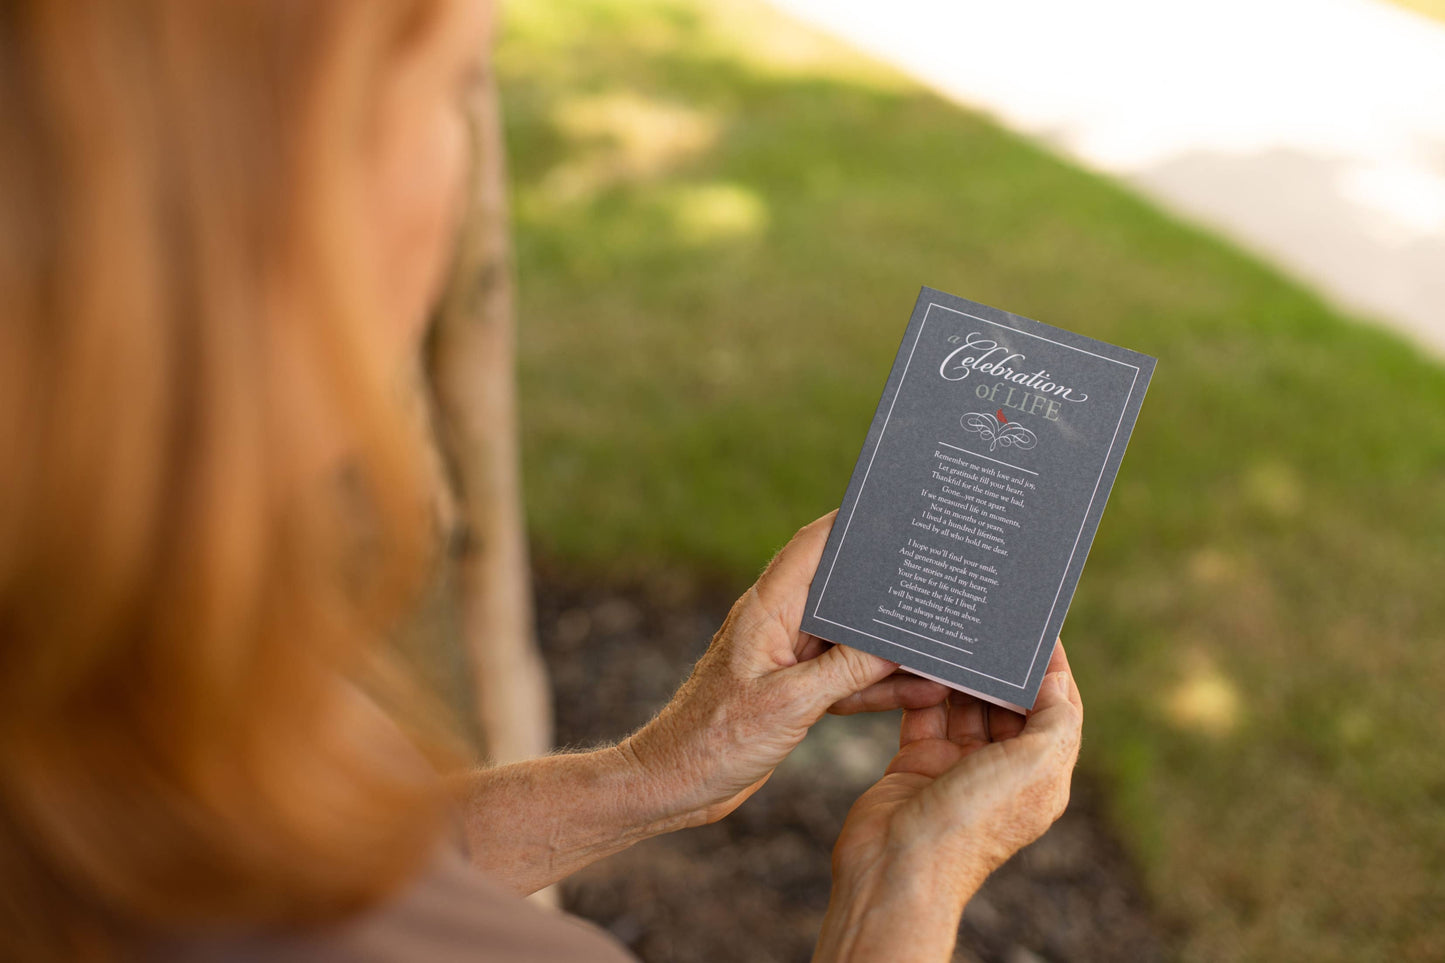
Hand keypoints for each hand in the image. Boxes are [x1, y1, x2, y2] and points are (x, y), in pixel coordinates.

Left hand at [620, 512, 950, 826]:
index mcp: (766, 610)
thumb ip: (847, 669)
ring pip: (850, 639)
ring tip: (941, 643)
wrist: (674, 785)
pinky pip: (846, 676)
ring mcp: (786, 657)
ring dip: (890, 646)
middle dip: (884, 586)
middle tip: (933, 577)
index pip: (811, 547)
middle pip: (840, 590)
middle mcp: (777, 624)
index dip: (850, 523)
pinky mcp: (794, 690)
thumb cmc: (715, 740)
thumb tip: (897, 643)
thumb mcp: (790, 702)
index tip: (892, 509)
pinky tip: (919, 689)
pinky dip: (878, 683)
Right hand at [815, 643, 1082, 961]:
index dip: (1053, 672)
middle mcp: (1001, 771)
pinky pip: (925, 713)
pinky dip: (924, 686)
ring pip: (965, 706)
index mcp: (1040, 777)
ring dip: (962, 673)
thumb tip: (1056, 678)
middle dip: (1003, 668)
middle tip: (992, 623)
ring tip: (956, 631)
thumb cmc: (971, 823)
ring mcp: (957, 767)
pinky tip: (921, 657)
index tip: (1041, 631)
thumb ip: (1055, 720)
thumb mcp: (1034, 768)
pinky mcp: (917, 762)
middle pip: (1009, 705)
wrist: (897, 866)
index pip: (1057, 712)